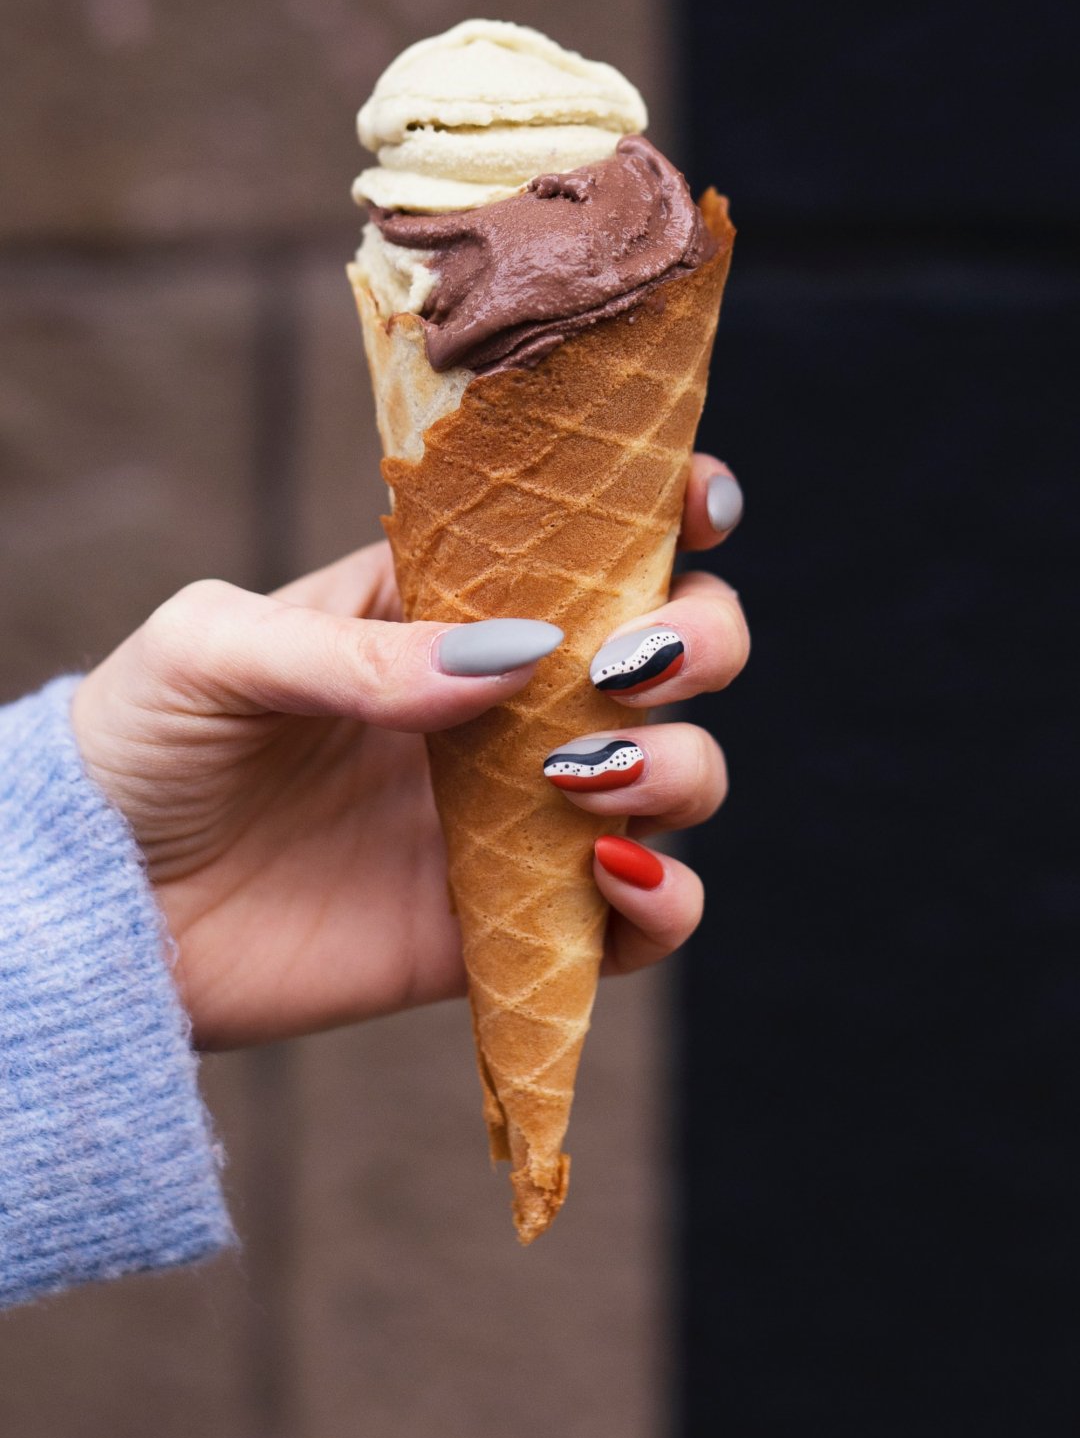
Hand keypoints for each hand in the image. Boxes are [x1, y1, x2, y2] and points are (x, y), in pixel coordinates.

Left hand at [71, 454, 747, 1049]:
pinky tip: (611, 878)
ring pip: (681, 776)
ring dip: (681, 767)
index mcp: (446, 602)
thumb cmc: (139, 742)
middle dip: (702, 637)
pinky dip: (666, 906)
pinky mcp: (506, 929)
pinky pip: (635, 928)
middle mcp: (505, 701)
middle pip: (675, 650)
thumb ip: (354, 651)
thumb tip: (512, 659)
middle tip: (630, 660)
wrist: (94, 911)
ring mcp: (517, 816)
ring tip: (582, 776)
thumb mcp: (214, 651)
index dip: (671, 508)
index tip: (694, 508)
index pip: (592, 534)